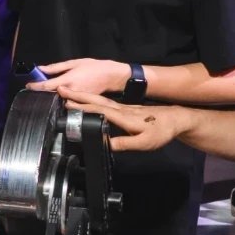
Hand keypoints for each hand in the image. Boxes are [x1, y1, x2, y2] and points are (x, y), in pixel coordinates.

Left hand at [28, 59, 128, 95]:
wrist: (111, 76)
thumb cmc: (94, 67)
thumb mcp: (74, 63)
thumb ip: (56, 68)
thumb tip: (41, 69)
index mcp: (67, 80)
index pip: (46, 86)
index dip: (35, 87)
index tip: (28, 86)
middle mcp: (70, 92)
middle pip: (50, 95)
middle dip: (42, 92)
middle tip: (37, 87)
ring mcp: (76, 99)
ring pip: (58, 100)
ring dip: (52, 96)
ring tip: (49, 90)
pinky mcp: (81, 103)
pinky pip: (67, 102)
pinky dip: (62, 98)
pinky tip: (62, 93)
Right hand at [58, 88, 184, 151]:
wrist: (175, 119)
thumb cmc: (161, 131)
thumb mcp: (144, 143)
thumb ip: (125, 143)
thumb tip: (105, 144)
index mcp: (123, 116)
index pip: (99, 110)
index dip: (83, 106)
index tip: (66, 102)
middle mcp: (120, 109)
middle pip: (95, 101)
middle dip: (77, 95)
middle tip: (60, 89)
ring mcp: (122, 108)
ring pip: (99, 100)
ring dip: (83, 96)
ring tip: (67, 93)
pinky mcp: (124, 109)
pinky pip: (104, 103)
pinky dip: (92, 100)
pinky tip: (87, 101)